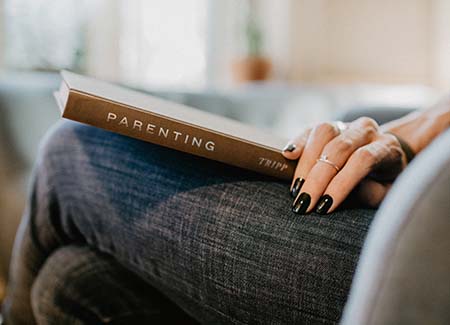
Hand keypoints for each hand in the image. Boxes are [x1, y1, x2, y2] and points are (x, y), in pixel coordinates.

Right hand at [282, 117, 405, 213]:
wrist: (385, 157)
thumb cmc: (385, 182)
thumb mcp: (387, 194)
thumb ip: (370, 194)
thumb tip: (345, 194)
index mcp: (387, 147)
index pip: (363, 159)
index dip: (342, 183)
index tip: (324, 206)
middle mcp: (367, 130)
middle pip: (339, 148)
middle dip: (318, 178)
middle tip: (304, 203)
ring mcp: (347, 125)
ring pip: (323, 132)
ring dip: (306, 162)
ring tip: (296, 188)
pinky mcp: (329, 127)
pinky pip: (310, 129)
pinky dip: (298, 142)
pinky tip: (288, 156)